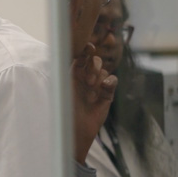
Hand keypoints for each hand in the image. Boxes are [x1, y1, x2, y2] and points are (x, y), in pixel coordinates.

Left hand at [72, 43, 117, 163]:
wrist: (76, 129)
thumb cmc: (65, 110)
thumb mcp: (65, 88)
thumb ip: (70, 72)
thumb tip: (74, 56)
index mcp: (73, 74)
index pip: (81, 57)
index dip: (85, 50)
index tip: (88, 47)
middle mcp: (85, 77)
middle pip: (94, 61)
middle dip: (93, 66)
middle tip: (88, 81)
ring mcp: (97, 85)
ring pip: (103, 70)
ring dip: (99, 77)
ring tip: (92, 90)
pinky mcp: (107, 93)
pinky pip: (112, 80)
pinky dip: (109, 81)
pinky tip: (104, 88)